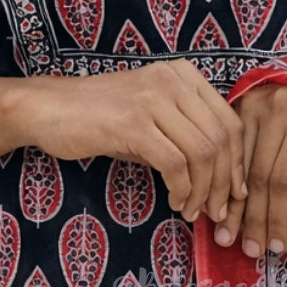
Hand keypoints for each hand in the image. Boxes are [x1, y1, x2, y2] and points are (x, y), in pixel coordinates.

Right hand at [25, 60, 245, 226]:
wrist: (48, 108)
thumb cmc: (100, 117)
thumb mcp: (151, 116)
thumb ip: (185, 135)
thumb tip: (221, 179)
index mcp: (183, 75)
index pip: (229, 121)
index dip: (238, 162)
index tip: (235, 192)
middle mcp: (173, 81)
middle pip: (221, 138)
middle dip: (225, 183)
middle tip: (217, 211)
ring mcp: (153, 99)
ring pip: (202, 153)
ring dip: (203, 191)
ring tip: (192, 211)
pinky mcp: (133, 123)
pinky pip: (175, 163)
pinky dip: (182, 189)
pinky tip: (175, 201)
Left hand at [216, 83, 286, 257]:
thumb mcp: (266, 118)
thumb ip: (248, 151)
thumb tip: (226, 210)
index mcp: (251, 105)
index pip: (236, 164)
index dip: (230, 203)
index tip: (224, 235)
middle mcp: (277, 109)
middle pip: (259, 175)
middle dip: (253, 219)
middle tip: (251, 250)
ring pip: (285, 179)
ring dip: (278, 218)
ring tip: (275, 245)